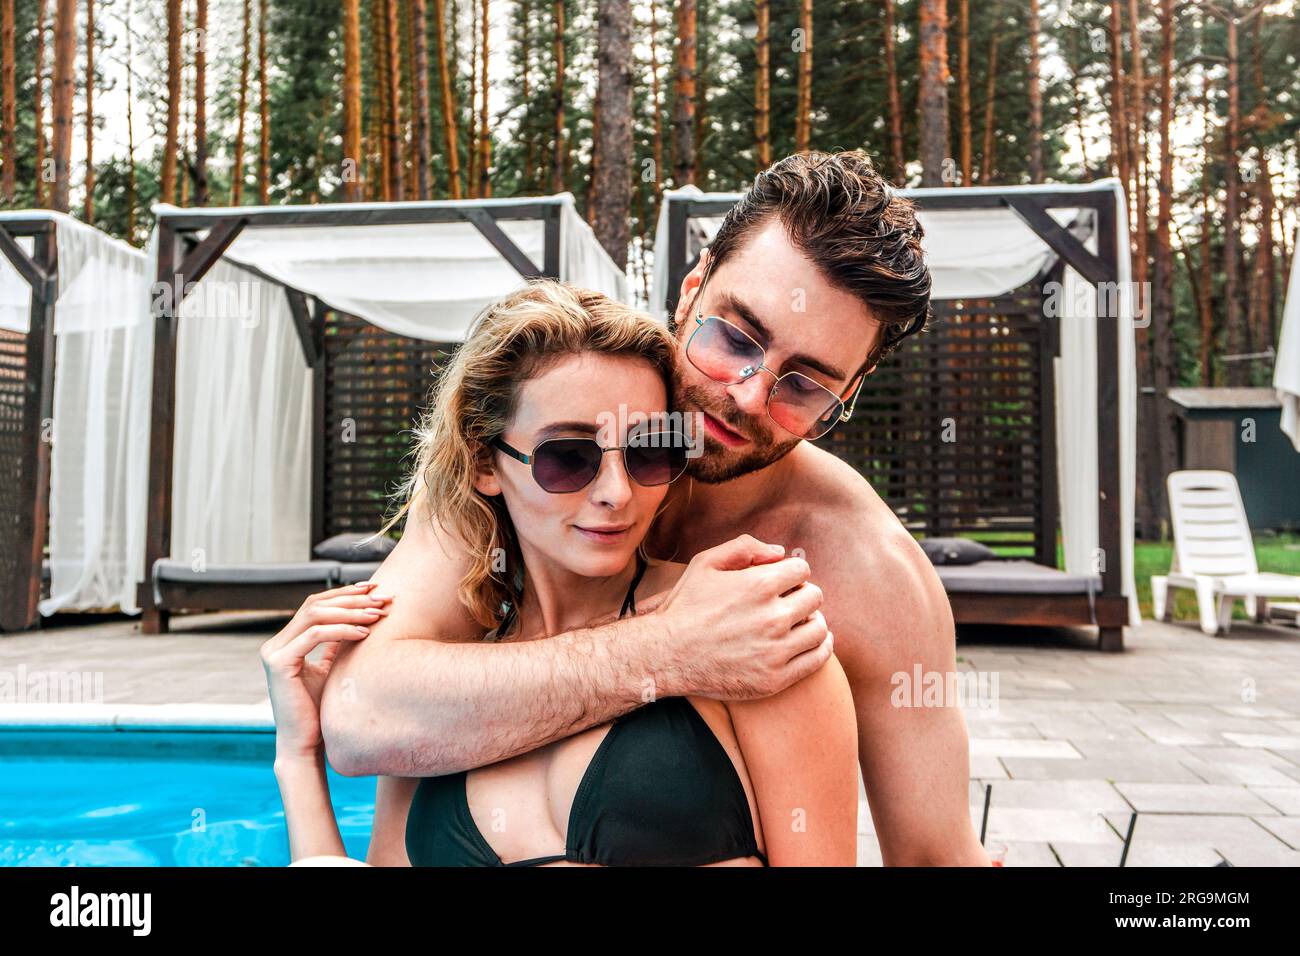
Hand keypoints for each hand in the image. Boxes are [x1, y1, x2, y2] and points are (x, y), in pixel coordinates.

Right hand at [261, 582, 391, 761]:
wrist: (306, 745)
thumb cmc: (321, 711)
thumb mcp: (332, 669)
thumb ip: (337, 644)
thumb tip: (359, 620)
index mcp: (286, 642)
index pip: (316, 605)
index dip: (345, 594)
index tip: (375, 589)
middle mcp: (276, 644)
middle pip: (316, 604)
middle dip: (352, 599)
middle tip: (383, 598)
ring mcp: (274, 653)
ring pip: (315, 614)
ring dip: (351, 611)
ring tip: (378, 614)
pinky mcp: (279, 664)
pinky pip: (315, 635)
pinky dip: (342, 630)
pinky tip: (364, 633)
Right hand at [650, 534, 831, 699]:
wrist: (665, 655)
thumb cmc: (685, 607)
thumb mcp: (705, 563)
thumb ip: (744, 547)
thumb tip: (780, 552)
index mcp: (759, 585)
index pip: (802, 570)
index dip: (790, 573)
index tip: (780, 583)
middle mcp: (772, 617)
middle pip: (814, 597)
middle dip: (801, 595)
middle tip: (786, 603)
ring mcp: (775, 650)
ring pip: (819, 628)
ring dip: (811, 621)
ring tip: (796, 623)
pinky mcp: (775, 678)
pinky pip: (816, 659)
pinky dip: (819, 647)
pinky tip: (807, 642)